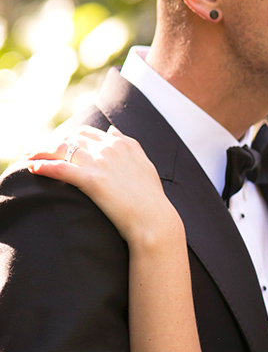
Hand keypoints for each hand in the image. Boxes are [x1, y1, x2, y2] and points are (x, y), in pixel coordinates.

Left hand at [27, 126, 181, 245]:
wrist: (154, 221)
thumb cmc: (151, 199)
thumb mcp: (144, 165)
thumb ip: (129, 144)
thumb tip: (113, 130)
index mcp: (123, 144)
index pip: (88, 132)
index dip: (70, 138)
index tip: (60, 147)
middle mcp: (110, 148)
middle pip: (71, 136)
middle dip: (53, 142)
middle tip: (40, 152)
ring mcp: (100, 163)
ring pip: (62, 148)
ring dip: (41, 151)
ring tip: (30, 158)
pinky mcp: (91, 180)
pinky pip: (60, 168)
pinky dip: (44, 166)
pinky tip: (33, 168)